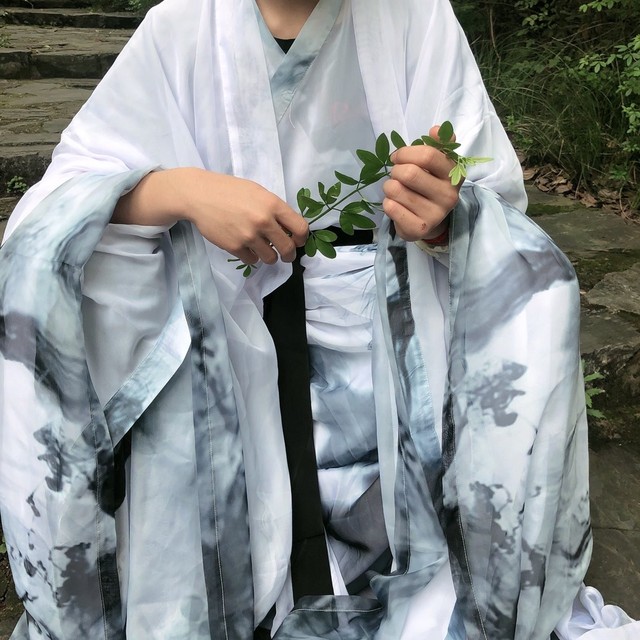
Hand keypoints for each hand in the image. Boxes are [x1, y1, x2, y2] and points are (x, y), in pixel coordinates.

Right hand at [181, 170, 308, 264]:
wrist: (199, 195)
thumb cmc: (230, 191)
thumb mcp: (258, 193)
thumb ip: (274, 209)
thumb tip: (289, 229)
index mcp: (273, 204)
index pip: (300, 228)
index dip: (302, 238)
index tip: (298, 241)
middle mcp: (263, 221)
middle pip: (288, 248)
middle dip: (289, 254)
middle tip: (286, 255)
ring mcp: (249, 236)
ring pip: (270, 258)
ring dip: (269, 256)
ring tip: (263, 249)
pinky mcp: (235, 247)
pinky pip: (252, 260)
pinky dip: (251, 256)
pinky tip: (246, 247)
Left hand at [382, 125, 461, 240]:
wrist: (429, 221)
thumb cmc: (429, 185)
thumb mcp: (437, 164)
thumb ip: (438, 144)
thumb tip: (435, 129)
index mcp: (454, 174)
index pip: (428, 155)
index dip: (406, 153)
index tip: (398, 157)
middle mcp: (449, 195)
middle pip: (409, 173)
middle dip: (395, 171)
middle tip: (396, 175)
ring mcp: (435, 214)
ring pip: (396, 190)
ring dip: (389, 187)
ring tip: (396, 190)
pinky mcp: (419, 229)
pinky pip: (391, 208)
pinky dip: (387, 203)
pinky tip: (396, 205)